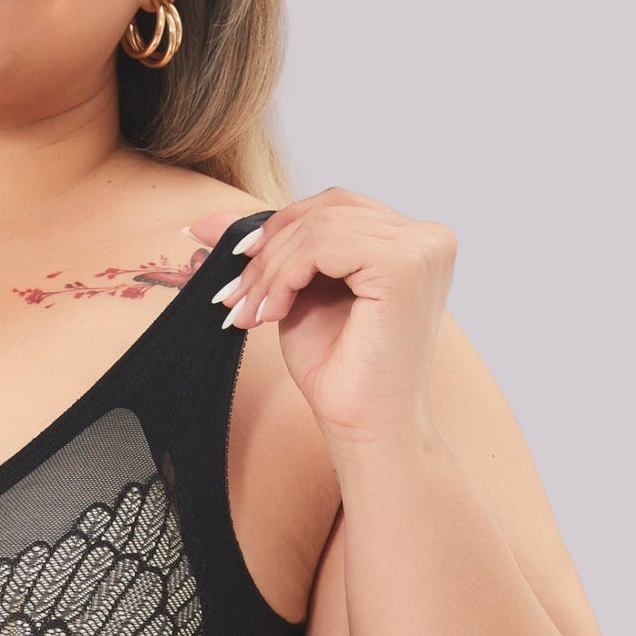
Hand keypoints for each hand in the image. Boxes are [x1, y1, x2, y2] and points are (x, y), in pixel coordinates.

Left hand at [186, 188, 456, 448]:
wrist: (367, 429)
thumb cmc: (341, 371)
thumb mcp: (296, 293)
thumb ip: (267, 251)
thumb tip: (207, 220)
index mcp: (412, 241)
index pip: (335, 207)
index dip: (280, 228)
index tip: (235, 261)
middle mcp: (428, 238)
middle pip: (326, 210)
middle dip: (270, 248)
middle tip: (236, 292)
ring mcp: (422, 249)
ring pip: (319, 227)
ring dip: (272, 269)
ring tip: (252, 311)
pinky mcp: (405, 265)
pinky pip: (323, 245)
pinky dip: (285, 275)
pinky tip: (274, 313)